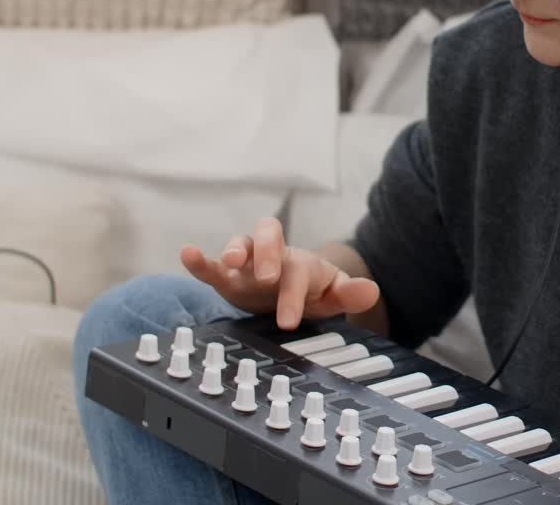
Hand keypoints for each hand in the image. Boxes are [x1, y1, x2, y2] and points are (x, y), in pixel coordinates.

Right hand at [180, 216, 379, 328]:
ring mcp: (248, 264)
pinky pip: (211, 265)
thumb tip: (372, 290)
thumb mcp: (332, 296)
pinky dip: (199, 260)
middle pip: (270, 238)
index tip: (288, 321)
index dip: (293, 296)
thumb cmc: (312, 291)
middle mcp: (274, 257)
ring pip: (241, 244)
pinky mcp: (227, 276)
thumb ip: (350, 293)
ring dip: (234, 250)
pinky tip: (187, 253)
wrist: (292, 291)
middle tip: (266, 278)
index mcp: (300, 264)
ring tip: (228, 262)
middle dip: (267, 255)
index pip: (297, 273)